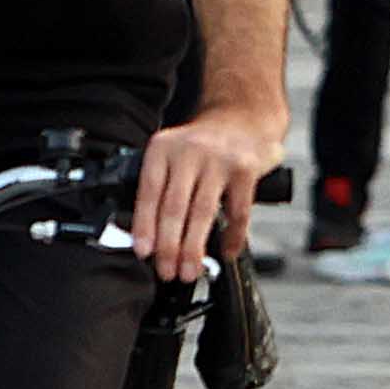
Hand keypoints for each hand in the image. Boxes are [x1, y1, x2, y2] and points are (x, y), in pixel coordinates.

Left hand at [130, 103, 278, 278]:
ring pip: (202, 212)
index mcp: (162, 148)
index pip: (149, 192)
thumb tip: (146, 237)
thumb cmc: (203, 146)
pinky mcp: (246, 169)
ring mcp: (219, 160)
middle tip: (166, 271)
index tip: (143, 252)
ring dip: (194, 248)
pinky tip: (227, 252)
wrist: (243, 117)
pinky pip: (238, 211)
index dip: (144, 226)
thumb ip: (161, 187)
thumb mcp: (172, 155)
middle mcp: (189, 151)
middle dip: (169, 246)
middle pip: (174, 207)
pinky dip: (232, 236)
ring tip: (189, 270)